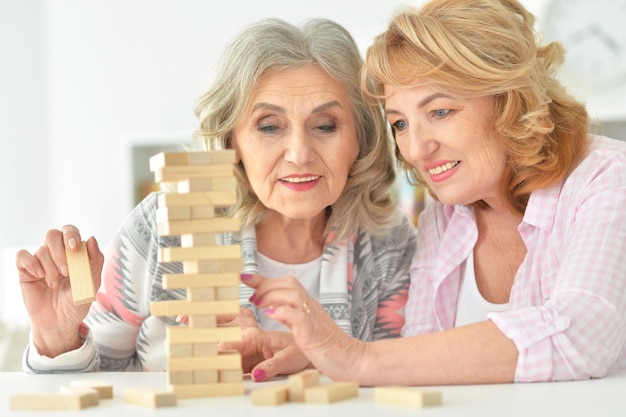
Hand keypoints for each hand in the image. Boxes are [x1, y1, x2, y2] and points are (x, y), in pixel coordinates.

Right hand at [15, 225, 103, 357]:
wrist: (60, 323)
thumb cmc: (77, 302)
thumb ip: (95, 261)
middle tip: (67, 272)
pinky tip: (39, 277)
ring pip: (41, 249)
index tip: (74, 247)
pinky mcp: (26, 270)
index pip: (69, 231)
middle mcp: (56, 253)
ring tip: (54, 284)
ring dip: (50, 267)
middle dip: (60, 252)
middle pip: (52, 234)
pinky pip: (23, 256)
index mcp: (73, 252)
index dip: (70, 234)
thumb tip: (91, 238)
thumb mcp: (91, 283)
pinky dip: (32, 264)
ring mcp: (40, 261)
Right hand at [217, 308, 311, 381]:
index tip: (218, 350)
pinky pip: (234, 369)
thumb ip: (271, 366)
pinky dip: (229, 374)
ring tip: (214, 373)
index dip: (226, 346)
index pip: (237, 342)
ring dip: (222, 367)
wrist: (303, 352)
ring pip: (228, 361)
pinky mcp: (247, 364)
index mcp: (257, 337)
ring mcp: (246, 355)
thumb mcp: (287, 358)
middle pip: (228, 352)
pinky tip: (224, 378)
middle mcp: (248, 344)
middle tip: (211, 365)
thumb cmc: (297, 350)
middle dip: (218, 357)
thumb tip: (256, 375)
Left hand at [241, 273, 365, 381]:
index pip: (286, 284)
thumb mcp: (305, 328)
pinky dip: (282, 312)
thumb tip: (273, 309)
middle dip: (266, 285)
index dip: (263, 279)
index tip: (244, 277)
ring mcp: (313, 319)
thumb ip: (291, 317)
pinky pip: (298, 316)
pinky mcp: (314, 333)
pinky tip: (270, 315)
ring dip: (272, 295)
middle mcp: (311, 308)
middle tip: (251, 297)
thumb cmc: (330, 348)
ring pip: (293, 294)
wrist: (354, 360)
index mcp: (308, 306)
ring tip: (258, 304)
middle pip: (289, 283)